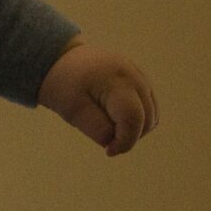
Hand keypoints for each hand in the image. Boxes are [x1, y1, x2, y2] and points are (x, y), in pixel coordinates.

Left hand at [38, 39, 159, 155]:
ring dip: (136, 129)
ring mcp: (139, 74)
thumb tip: (115, 142)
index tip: (108, 151)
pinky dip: (138, 118)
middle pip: (147, 118)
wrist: (58, 58)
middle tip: (106, 141)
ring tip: (109, 128)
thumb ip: (96, 128)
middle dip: (130, 136)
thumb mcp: (72, 110)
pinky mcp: (140, 77)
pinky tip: (115, 119)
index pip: (134, 118)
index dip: (125, 141)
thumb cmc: (63, 85)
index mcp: (116, 81)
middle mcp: (134, 75)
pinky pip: (149, 105)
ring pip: (152, 113)